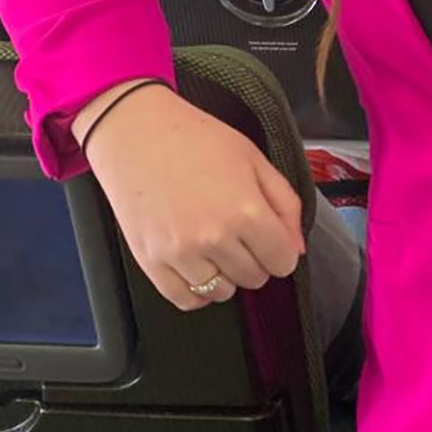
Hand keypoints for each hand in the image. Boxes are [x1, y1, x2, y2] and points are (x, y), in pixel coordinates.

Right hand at [76, 82, 303, 310]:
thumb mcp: (254, 159)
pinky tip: (197, 267)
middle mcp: (214, 237)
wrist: (135, 132)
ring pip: (222, 292)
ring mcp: (180, 253)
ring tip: (214, 245)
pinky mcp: (150, 261)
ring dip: (226, 275)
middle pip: (255, 278)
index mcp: (246, 211)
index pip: (283, 261)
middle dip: (255, 259)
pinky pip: (185, 299)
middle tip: (239, 233)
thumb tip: (296, 247)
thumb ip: (285, 204)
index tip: (271, 239)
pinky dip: (197, 290)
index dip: (281, 250)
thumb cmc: (194, 139)